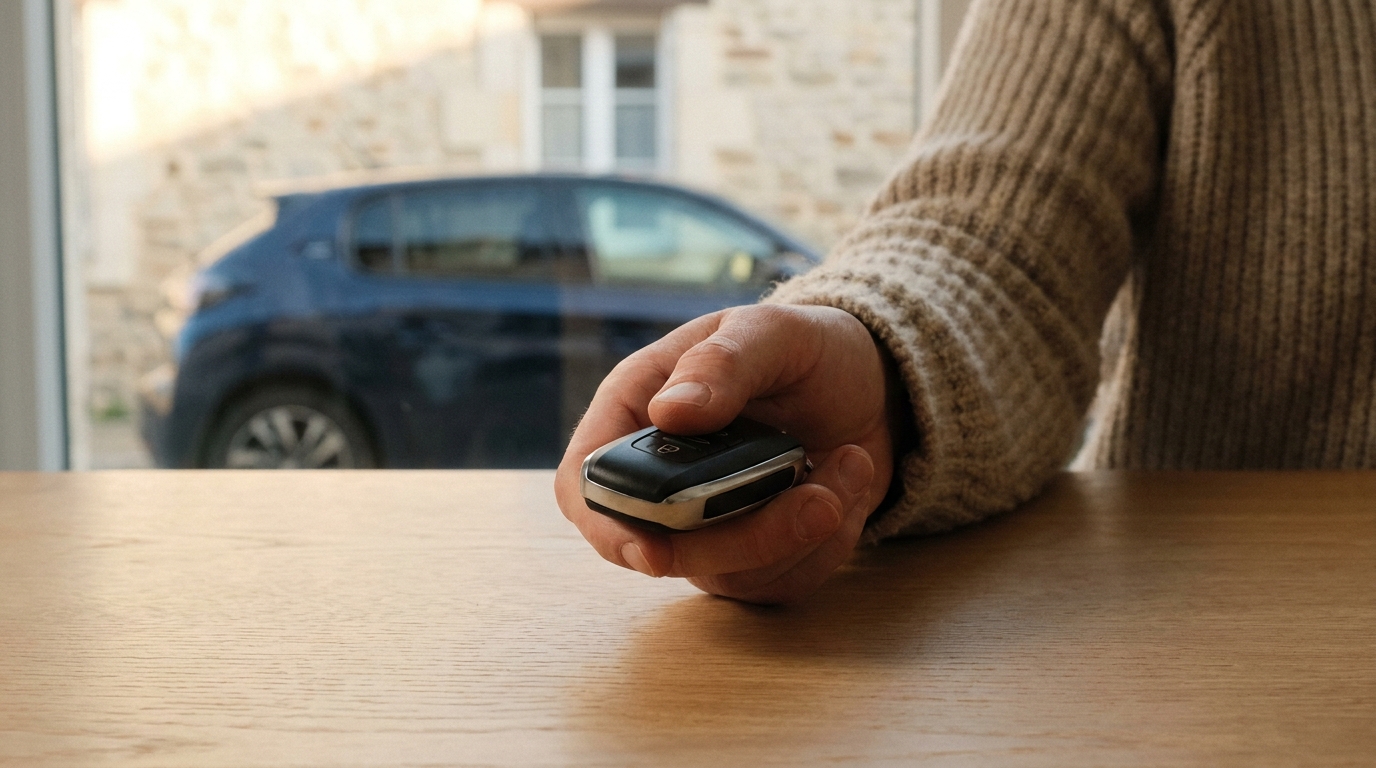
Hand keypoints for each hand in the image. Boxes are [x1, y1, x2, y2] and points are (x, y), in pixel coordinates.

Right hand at [554, 304, 895, 604]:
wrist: (866, 384)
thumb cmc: (802, 348)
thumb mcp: (770, 332)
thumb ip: (721, 364)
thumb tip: (669, 414)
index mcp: (636, 412)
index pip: (584, 486)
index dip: (606, 527)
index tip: (654, 552)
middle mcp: (660, 479)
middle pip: (663, 549)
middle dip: (748, 538)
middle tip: (822, 499)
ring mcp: (706, 525)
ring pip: (731, 573)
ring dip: (804, 532)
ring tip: (850, 463)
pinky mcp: (755, 556)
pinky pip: (781, 581)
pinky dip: (828, 542)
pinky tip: (848, 482)